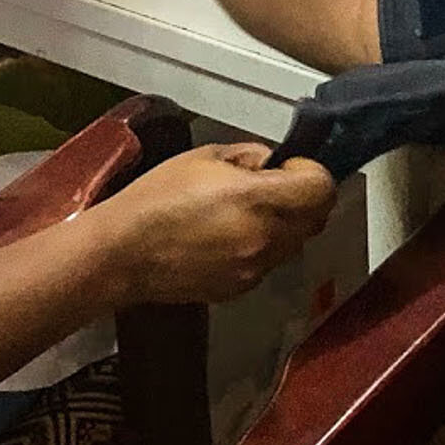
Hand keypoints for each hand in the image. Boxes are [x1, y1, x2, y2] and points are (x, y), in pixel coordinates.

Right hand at [96, 144, 336, 304]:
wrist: (123, 254)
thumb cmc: (156, 199)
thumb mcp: (205, 157)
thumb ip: (249, 155)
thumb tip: (272, 163)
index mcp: (258, 200)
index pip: (322, 189)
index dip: (311, 173)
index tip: (290, 167)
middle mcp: (265, 238)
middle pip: (315, 219)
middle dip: (302, 199)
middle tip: (271, 186)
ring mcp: (255, 268)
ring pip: (294, 243)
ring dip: (282, 224)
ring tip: (242, 212)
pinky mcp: (241, 288)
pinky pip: (267, 262)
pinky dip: (260, 247)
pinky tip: (225, 237)